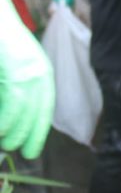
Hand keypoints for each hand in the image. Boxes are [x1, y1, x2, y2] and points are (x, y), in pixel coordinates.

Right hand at [0, 0, 54, 159]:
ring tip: (5, 144)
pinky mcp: (18, 71)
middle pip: (38, 113)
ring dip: (13, 131)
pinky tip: (0, 131)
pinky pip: (13, 104)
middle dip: (29, 135)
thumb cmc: (0, 41)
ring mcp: (30, 71)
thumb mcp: (11, 67)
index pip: (45, 108)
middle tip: (20, 152)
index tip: (32, 148)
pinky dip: (6, 120)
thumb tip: (11, 117)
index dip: (38, 130)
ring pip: (25, 112)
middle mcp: (41, 71)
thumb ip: (14, 88)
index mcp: (42, 70)